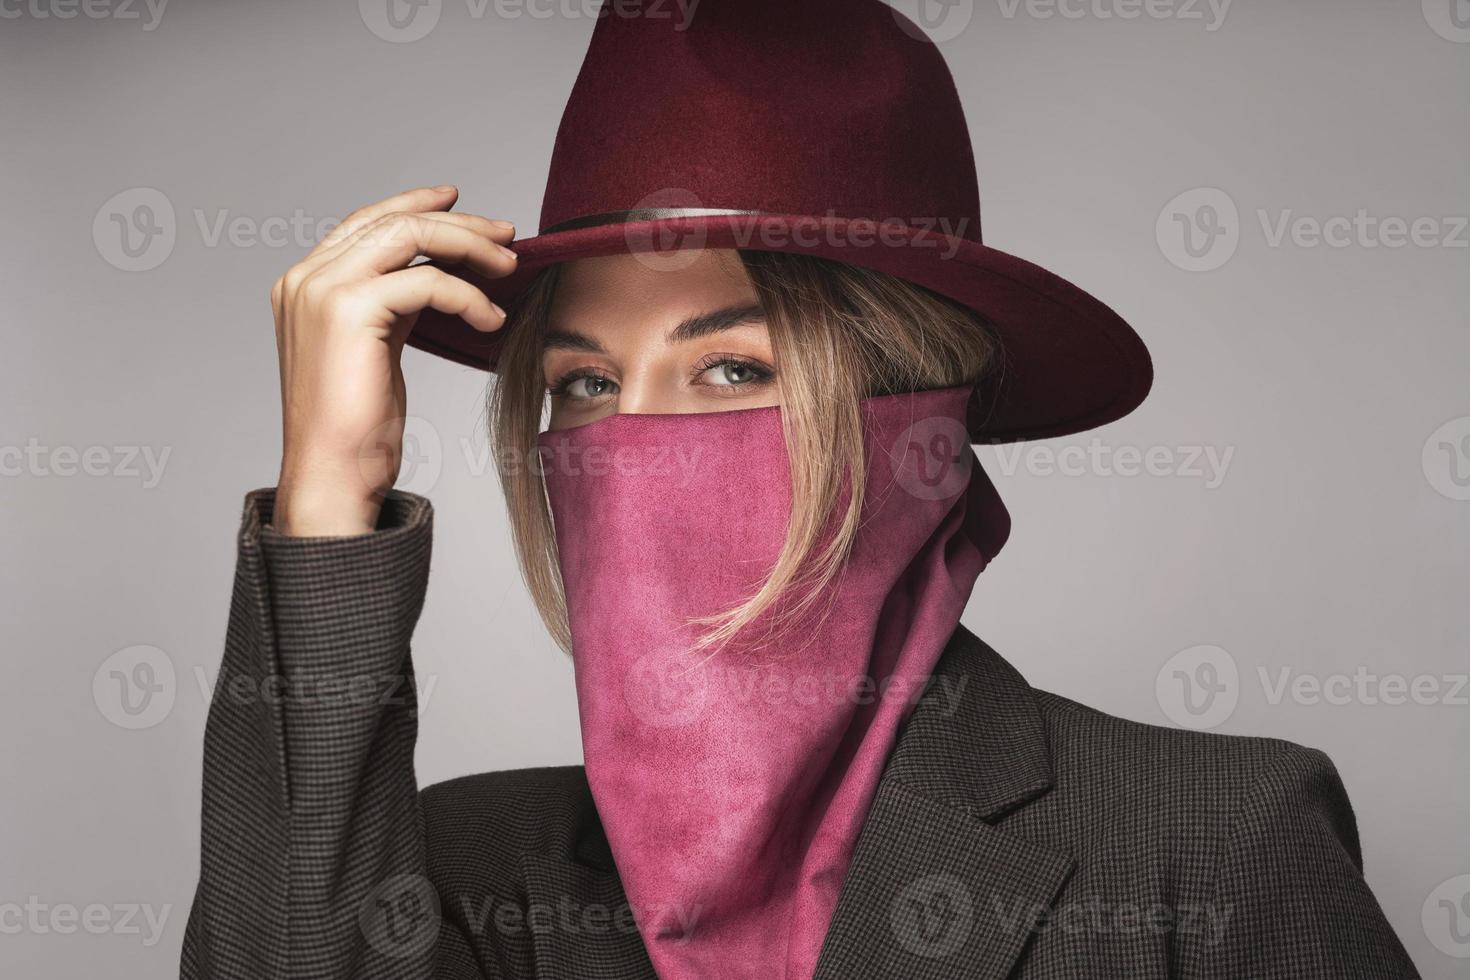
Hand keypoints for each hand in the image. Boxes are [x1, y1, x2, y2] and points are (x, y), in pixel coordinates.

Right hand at [270, 185, 515, 535]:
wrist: (334, 472)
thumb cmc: (358, 426)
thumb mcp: (378, 347)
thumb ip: (393, 304)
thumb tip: (435, 274)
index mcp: (305, 284)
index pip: (366, 223)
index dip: (414, 203)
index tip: (459, 200)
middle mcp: (305, 278)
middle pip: (392, 222)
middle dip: (456, 223)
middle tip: (505, 235)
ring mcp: (321, 290)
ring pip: (409, 236)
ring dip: (468, 246)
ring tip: (508, 266)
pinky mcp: (348, 309)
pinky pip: (426, 281)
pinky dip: (468, 295)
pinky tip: (491, 319)